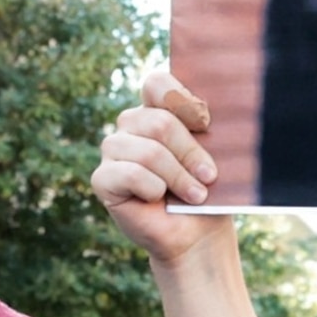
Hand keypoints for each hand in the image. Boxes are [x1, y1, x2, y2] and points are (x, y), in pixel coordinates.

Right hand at [93, 70, 226, 264]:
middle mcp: (131, 125)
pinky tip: (158, 200)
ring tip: (195, 195)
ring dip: (178, 176)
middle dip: (190, 153)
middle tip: (209, 177)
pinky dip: (153, 190)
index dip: (182, 100)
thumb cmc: (206, 190)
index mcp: (156, 110)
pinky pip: (130, 174)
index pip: (157, 84)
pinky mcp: (102, 179)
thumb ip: (204, 127)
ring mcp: (113, 149)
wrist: (196, 233)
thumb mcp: (214, 153)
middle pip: (160, 122)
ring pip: (149, 151)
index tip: (206, 125)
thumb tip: (205, 111)